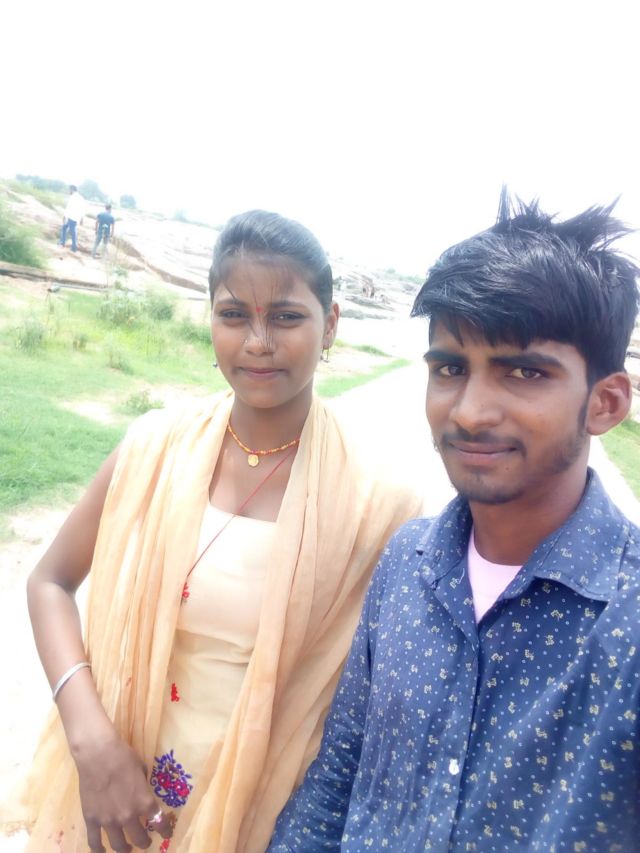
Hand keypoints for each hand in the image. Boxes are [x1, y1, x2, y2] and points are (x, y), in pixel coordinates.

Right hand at [74, 733, 156, 851]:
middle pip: (139, 838)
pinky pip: (94, 841)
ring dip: (125, 849)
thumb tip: (141, 791)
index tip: (166, 834)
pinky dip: (99, 850)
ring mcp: (108, 821)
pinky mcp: (91, 820)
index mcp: (144, 802)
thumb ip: (143, 786)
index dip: (165, 830)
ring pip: (119, 845)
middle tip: (145, 841)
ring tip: (127, 848)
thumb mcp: (142, 769)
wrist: (98, 754)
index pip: (159, 822)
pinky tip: (102, 851)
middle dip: (144, 842)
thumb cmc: (123, 756)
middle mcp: (128, 816)